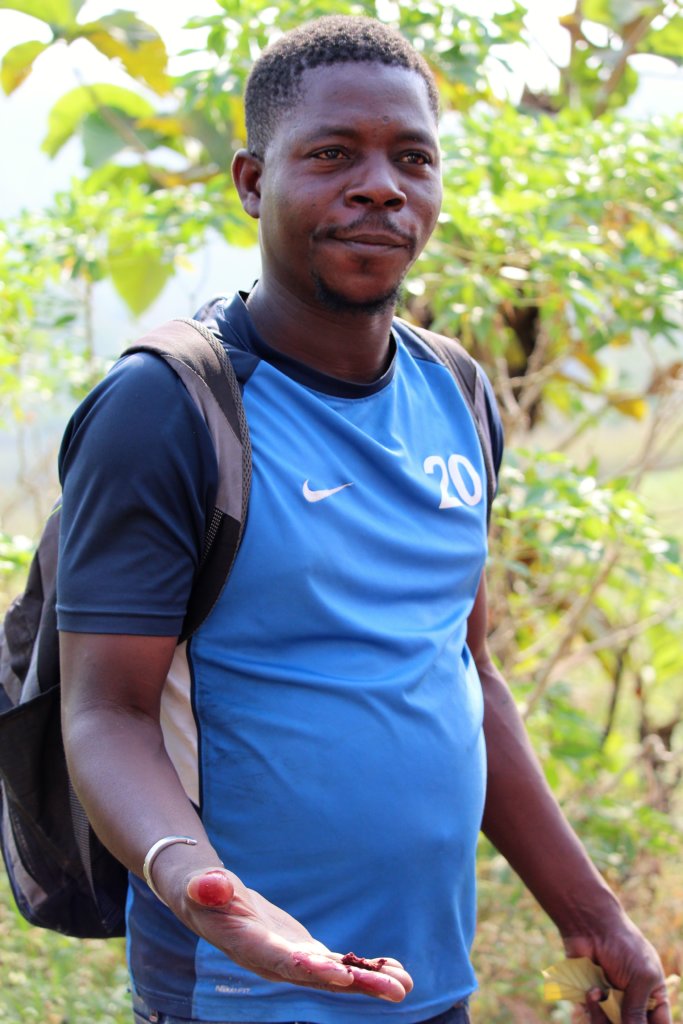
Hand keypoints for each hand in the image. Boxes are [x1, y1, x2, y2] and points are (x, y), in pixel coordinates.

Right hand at [170, 867, 413, 1001]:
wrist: (212, 905)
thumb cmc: (203, 891)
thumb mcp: (201, 885)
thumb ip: (205, 887)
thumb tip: (208, 884)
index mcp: (250, 947)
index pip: (283, 961)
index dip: (311, 968)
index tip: (343, 973)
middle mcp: (276, 963)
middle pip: (319, 977)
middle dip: (358, 983)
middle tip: (396, 989)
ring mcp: (293, 961)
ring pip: (335, 975)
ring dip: (370, 980)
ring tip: (406, 984)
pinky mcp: (304, 954)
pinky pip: (338, 964)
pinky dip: (365, 968)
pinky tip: (395, 971)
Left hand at [564, 919, 670, 1023]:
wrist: (590, 926)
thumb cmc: (623, 946)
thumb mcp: (641, 978)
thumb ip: (639, 1011)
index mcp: (653, 997)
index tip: (639, 1023)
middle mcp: (633, 1002)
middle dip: (623, 1023)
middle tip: (618, 1013)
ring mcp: (612, 1002)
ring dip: (603, 1016)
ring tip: (598, 994)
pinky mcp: (591, 1000)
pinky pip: (593, 1019)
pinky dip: (592, 1009)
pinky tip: (591, 991)